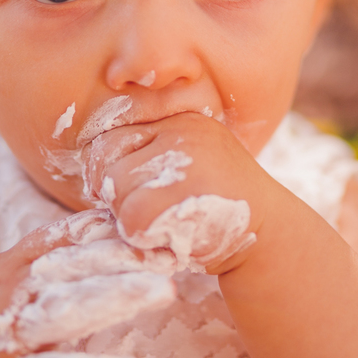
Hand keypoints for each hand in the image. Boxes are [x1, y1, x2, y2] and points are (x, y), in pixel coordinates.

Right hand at [0, 210, 176, 357]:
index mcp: (14, 269)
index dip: (112, 236)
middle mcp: (12, 298)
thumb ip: (50, 250)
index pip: (66, 243)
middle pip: (71, 273)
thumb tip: (106, 221)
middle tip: (170, 256)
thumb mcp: (2, 272)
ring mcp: (11, 341)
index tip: (158, 227)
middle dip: (120, 263)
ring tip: (160, 294)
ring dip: (113, 302)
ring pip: (65, 316)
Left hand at [80, 112, 289, 274]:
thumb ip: (149, 154)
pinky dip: (143, 238)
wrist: (269, 239)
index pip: (112, 135)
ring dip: (130, 218)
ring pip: (114, 189)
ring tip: (167, 222)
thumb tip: (88, 162)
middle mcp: (183, 129)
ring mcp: (187, 160)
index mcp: (180, 118)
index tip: (136, 192)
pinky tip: (172, 237)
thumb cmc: (216, 208)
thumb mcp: (189, 164)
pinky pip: (132, 219)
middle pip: (105, 158)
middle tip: (153, 212)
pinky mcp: (185, 195)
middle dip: (116, 193)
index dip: (112, 170)